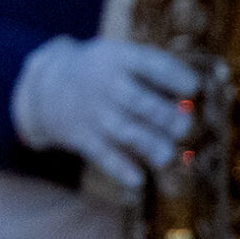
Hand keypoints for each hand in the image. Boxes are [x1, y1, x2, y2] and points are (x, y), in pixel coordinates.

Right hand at [9, 35, 198, 188]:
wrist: (47, 85)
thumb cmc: (104, 74)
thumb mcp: (122, 59)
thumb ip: (157, 78)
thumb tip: (189, 108)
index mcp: (119, 59)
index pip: (150, 64)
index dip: (175, 76)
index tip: (191, 86)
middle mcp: (105, 83)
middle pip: (140, 102)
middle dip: (168, 118)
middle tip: (182, 126)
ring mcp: (92, 111)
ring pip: (125, 132)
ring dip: (152, 146)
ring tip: (166, 155)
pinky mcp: (82, 136)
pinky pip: (103, 155)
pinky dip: (120, 170)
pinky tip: (137, 179)